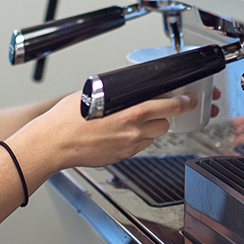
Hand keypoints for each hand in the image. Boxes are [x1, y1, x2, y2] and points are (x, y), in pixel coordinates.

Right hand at [19, 90, 197, 170]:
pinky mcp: (121, 156)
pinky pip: (138, 146)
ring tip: (132, 121)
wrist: (54, 143)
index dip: (184, 103)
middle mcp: (133, 131)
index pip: (169, 107)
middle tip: (160, 109)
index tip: (189, 100)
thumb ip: (117, 92)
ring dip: (149, 128)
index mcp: (130, 112)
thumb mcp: (95, 93)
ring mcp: (128, 146)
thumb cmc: (67, 119)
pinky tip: (121, 132)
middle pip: (165, 123)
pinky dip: (136, 138)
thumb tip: (129, 86)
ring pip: (153, 136)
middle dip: (164, 116)